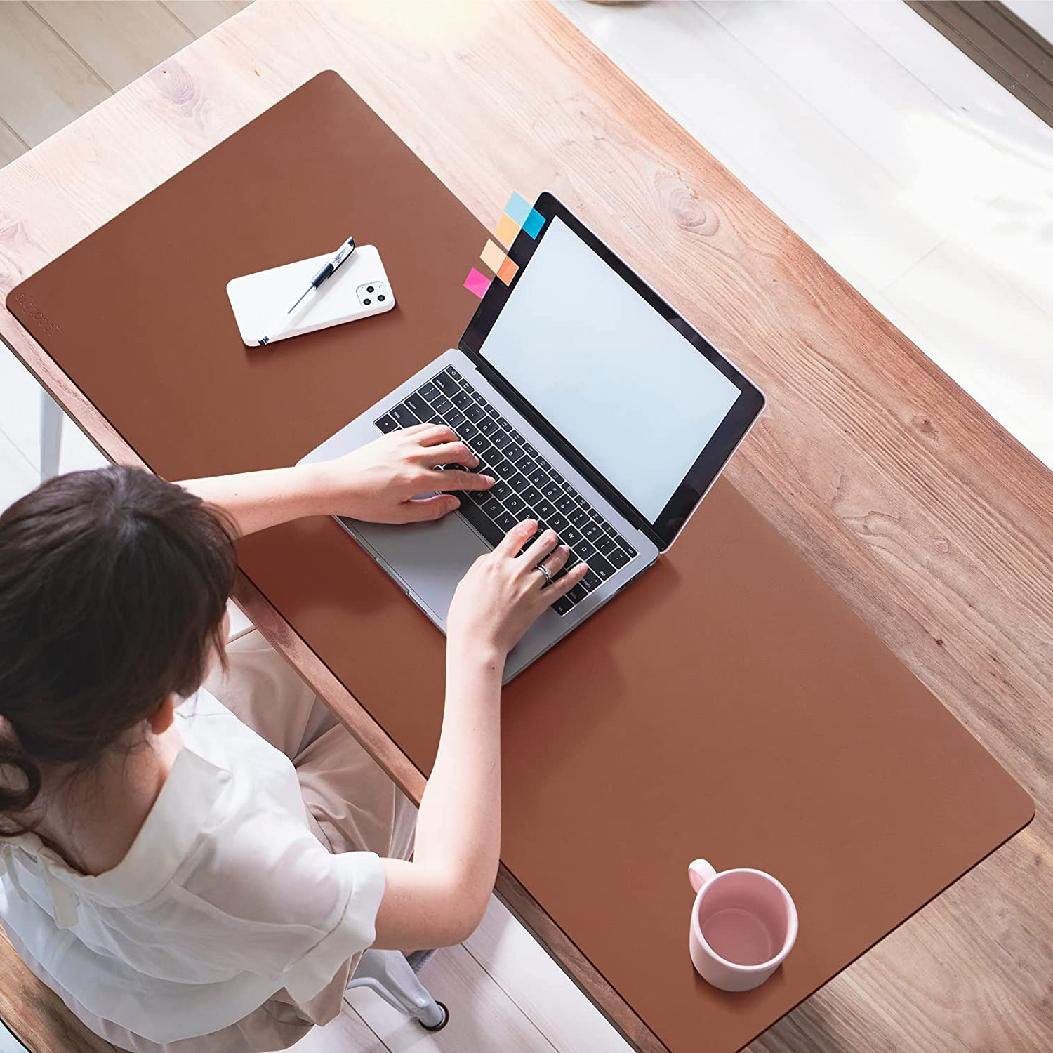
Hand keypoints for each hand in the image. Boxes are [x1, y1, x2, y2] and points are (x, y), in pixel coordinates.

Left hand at [308, 424, 494, 523]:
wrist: (336, 484)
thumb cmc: (363, 502)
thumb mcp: (399, 515)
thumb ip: (431, 509)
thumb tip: (452, 502)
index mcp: (417, 480)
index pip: (457, 478)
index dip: (476, 482)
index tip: (487, 483)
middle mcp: (413, 457)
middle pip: (455, 450)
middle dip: (470, 459)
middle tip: (474, 467)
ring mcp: (404, 443)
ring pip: (442, 432)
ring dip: (456, 441)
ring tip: (458, 451)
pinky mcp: (394, 436)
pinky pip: (424, 428)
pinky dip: (437, 432)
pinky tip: (436, 440)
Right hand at [446, 520, 589, 657]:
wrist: (477, 641)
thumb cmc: (467, 618)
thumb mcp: (466, 583)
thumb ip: (481, 566)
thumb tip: (493, 557)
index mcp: (494, 564)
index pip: (515, 537)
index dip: (526, 527)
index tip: (532, 524)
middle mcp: (514, 571)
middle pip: (539, 546)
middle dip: (548, 538)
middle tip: (552, 535)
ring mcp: (529, 587)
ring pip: (552, 562)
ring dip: (561, 552)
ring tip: (565, 548)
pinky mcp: (539, 603)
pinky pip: (562, 586)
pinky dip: (575, 576)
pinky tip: (582, 568)